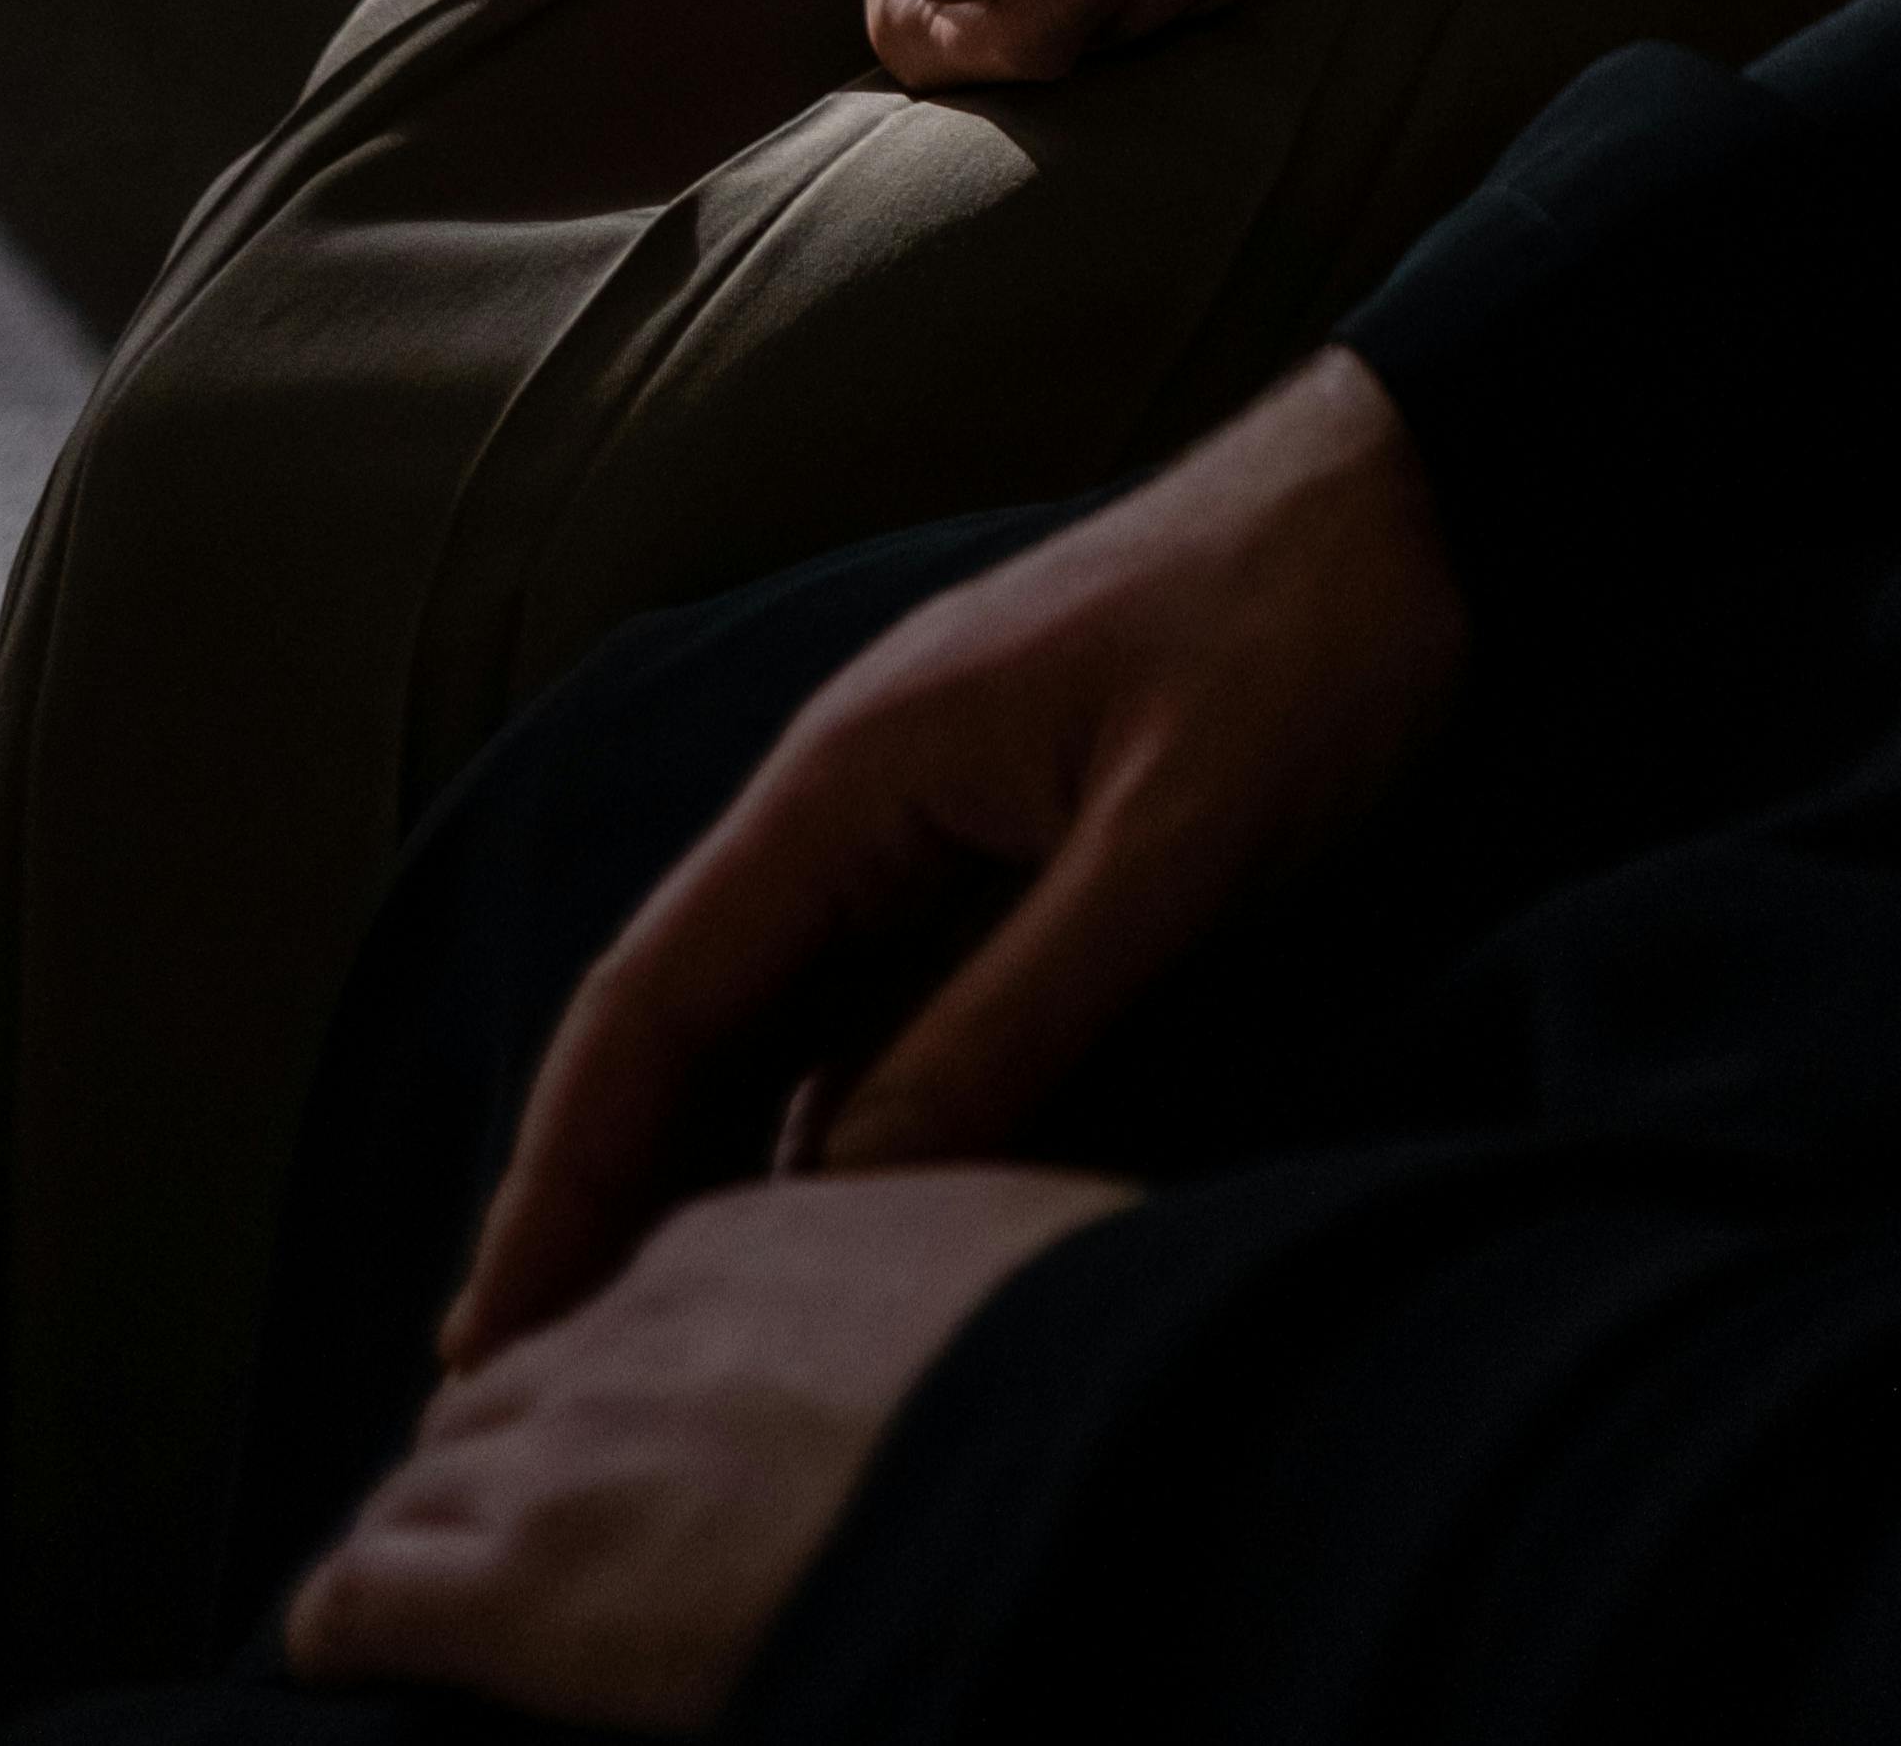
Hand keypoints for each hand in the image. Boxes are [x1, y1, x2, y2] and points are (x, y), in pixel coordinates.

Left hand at [283, 1167, 1125, 1727]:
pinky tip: (332, 1646)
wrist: (1054, 1469)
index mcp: (750, 1236)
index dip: (608, 1381)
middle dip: (486, 1449)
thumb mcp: (1021, 1271)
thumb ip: (950, 1285)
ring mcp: (566, 1446)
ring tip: (405, 1591)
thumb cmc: (1079, 1376)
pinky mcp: (521, 1584)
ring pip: (421, 1475)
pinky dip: (342, 1616)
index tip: (622, 1440)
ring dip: (414, 1530)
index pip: (623, 1299)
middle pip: (504, 1381)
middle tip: (492, 1526)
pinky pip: (364, 1591)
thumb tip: (975, 1318)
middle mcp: (634, 1322)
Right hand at [446, 349, 1468, 1362]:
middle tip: (518, 1403)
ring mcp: (927, 825)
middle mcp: (855, 798)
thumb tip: (849, 1194)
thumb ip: (1015, 1015)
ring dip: (694, 1177)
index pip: (652, 996)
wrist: (1411, 497)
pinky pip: (871, 1013)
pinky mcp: (1003, 855)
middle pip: (679, 1024)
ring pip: (769, 1029)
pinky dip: (818, 1132)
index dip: (560, 1172)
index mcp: (854, 772)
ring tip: (635, 1359)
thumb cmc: (1305, 635)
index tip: (488, 1337)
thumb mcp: (1172, 844)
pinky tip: (812, 1244)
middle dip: (590, 1200)